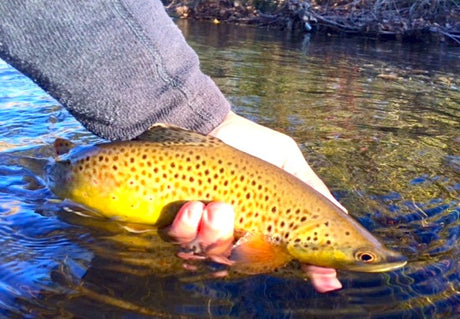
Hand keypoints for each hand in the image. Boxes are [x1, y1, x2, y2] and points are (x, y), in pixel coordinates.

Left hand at [168, 111, 342, 291]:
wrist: (210, 125)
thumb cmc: (251, 143)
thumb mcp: (287, 161)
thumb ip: (310, 188)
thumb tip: (343, 215)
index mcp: (264, 225)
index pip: (289, 254)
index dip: (309, 269)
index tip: (325, 281)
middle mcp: (237, 234)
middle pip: (243, 261)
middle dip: (240, 245)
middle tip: (230, 210)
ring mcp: (207, 231)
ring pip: (211, 253)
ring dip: (212, 233)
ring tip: (212, 206)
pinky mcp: (180, 223)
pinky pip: (182, 240)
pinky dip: (186, 228)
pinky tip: (191, 208)